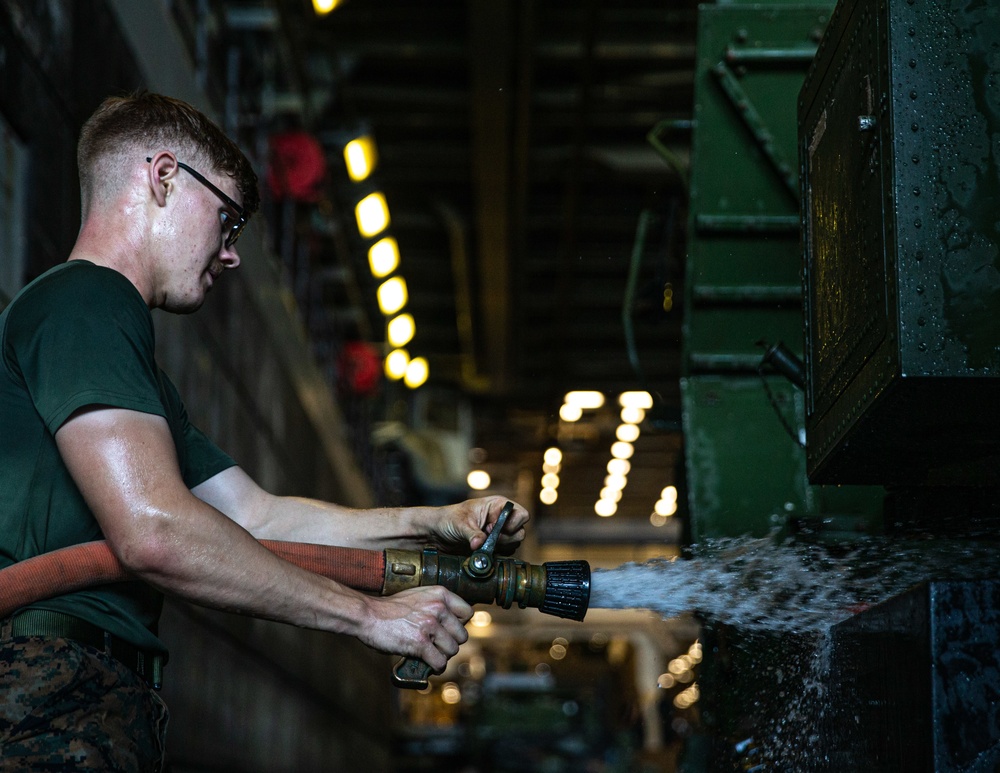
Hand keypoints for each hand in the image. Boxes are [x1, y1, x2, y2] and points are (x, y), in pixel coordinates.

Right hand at [358, 586, 472, 670]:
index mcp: (439, 594)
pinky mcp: (420, 643)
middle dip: (451, 643)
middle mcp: (438, 608)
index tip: (450, 630)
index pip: (468, 613)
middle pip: (462, 635)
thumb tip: (452, 624)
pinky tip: (428, 663)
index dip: (460, 625)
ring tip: (431, 654)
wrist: (368, 615)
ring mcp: (429, 625)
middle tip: (438, 645)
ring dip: (442, 655)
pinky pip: (439, 661)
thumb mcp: (418, 596)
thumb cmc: (390, 608)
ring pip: (452, 650)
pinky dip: (435, 666)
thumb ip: (436, 606)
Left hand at [433, 496, 529, 553]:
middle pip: (520, 532)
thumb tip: (480, 544)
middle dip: (505, 538)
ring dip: (501, 547)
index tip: (494, 529)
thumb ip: (473, 534)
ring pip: (514, 544)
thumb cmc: (449, 519)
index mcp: (497, 505)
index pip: (521, 514)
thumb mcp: (460, 525)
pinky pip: (506, 553)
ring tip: (482, 544)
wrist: (438, 533)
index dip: (512, 524)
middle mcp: (501, 518)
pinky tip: (483, 551)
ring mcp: (499, 533)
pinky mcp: (495, 546)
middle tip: (488, 538)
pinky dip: (497, 554)